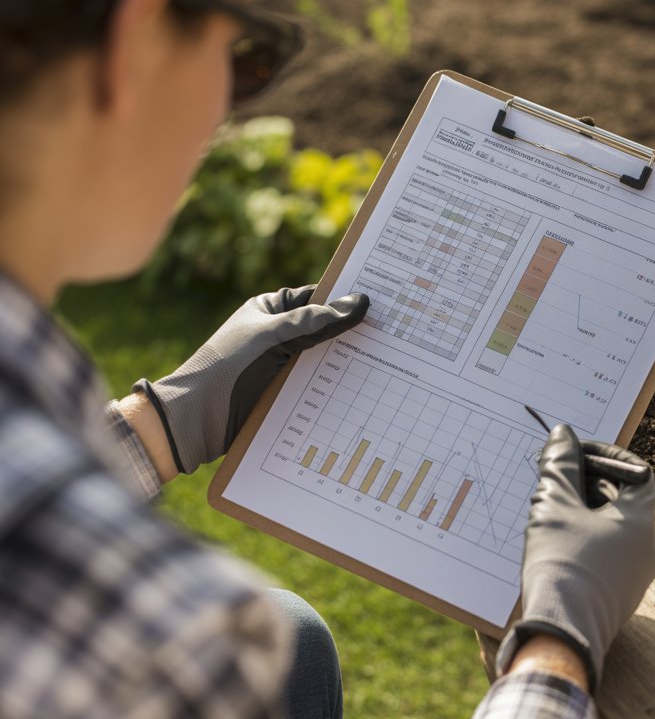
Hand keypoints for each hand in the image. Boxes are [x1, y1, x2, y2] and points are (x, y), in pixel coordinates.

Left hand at [134, 285, 368, 473]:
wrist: (193, 421)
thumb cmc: (225, 368)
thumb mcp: (271, 337)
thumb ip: (314, 321)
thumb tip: (359, 302)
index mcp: (270, 311)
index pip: (317, 298)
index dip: (346, 299)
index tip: (382, 302)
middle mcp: (278, 335)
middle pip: (325, 330)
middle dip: (354, 334)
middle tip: (397, 336)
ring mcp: (282, 366)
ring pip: (324, 360)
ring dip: (348, 365)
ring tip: (390, 364)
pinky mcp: (286, 394)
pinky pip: (317, 386)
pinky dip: (337, 389)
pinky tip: (365, 392)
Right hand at [497, 425, 654, 692]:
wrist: (560, 635)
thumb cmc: (562, 565)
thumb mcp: (554, 506)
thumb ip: (559, 465)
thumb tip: (561, 434)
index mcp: (641, 521)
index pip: (637, 471)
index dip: (607, 455)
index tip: (574, 453)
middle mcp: (647, 548)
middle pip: (623, 499)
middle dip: (587, 483)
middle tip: (552, 477)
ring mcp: (634, 577)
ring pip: (612, 529)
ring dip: (582, 512)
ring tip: (547, 510)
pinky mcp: (617, 597)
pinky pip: (606, 556)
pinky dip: (583, 540)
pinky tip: (553, 543)